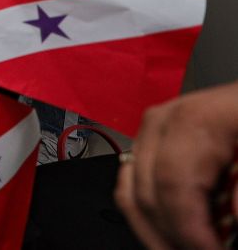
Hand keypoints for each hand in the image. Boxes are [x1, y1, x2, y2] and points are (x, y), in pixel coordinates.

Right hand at [115, 80, 237, 249]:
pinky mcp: (149, 142)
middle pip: (147, 193)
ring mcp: (150, 132)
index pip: (173, 184)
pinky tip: (174, 231)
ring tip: (185, 247)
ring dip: (155, 232)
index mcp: (193, 119)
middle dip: (173, 237)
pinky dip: (149, 214)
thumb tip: (234, 219)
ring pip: (130, 193)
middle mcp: (162, 122)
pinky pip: (131, 184)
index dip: (190, 230)